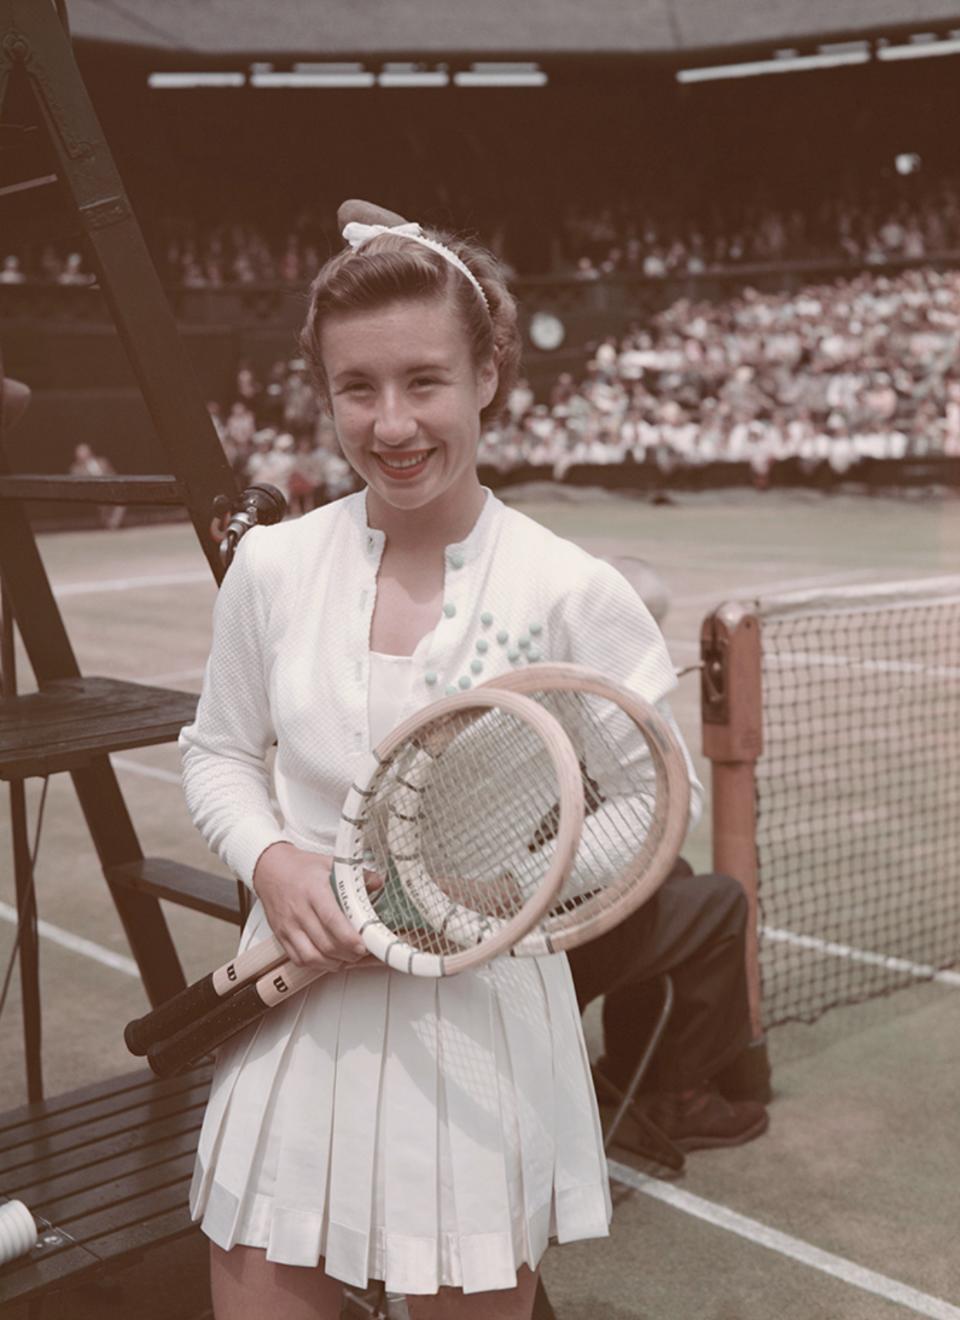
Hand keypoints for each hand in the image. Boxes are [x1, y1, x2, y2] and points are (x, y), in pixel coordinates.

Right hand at [252, 842, 370, 971]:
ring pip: (311, 957)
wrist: (270, 869)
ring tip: (348, 958)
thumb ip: (356, 876)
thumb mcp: (330, 863)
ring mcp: (288, 926)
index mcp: (314, 891)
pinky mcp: (281, 936)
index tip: (364, 945)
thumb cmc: (301, 868)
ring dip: (334, 963)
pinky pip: (298, 959)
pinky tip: (330, 960)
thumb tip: (378, 882)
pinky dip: (317, 965)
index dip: (349, 938)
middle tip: (363, 952)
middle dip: (348, 954)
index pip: (331, 920)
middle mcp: (299, 911)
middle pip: (325, 944)